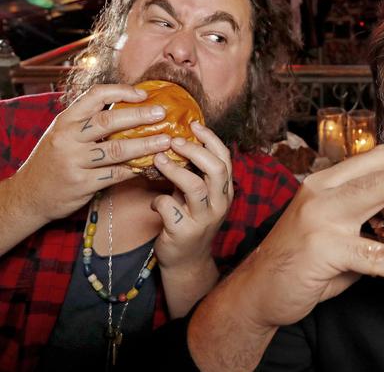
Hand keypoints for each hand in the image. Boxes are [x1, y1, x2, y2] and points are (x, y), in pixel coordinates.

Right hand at [9, 84, 171, 222]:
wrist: (29, 194)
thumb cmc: (52, 160)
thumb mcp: (62, 134)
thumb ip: (87, 122)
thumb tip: (128, 108)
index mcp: (65, 120)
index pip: (95, 96)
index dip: (122, 92)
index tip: (144, 94)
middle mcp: (68, 138)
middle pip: (109, 121)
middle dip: (139, 116)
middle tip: (162, 113)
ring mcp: (74, 162)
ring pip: (117, 150)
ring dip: (145, 145)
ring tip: (165, 141)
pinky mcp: (82, 184)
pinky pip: (116, 174)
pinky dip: (135, 168)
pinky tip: (150, 164)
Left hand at [151, 122, 231, 316]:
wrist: (186, 260)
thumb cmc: (189, 220)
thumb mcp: (197, 195)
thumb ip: (194, 173)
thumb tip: (176, 139)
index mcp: (225, 191)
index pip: (225, 158)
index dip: (210, 139)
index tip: (193, 125)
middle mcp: (219, 204)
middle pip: (216, 169)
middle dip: (195, 151)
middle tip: (174, 141)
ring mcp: (204, 219)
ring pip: (195, 187)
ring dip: (174, 170)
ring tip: (158, 160)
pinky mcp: (184, 232)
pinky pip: (170, 208)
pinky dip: (159, 200)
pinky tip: (155, 202)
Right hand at [224, 144, 383, 328]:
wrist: (258, 289)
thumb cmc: (300, 257)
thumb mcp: (332, 227)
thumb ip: (366, 218)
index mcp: (325, 180)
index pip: (376, 156)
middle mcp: (322, 190)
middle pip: (383, 165)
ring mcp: (321, 217)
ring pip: (382, 194)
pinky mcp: (324, 249)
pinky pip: (378, 255)